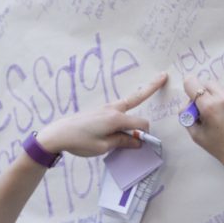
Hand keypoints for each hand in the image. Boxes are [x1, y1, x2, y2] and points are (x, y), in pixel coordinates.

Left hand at [36, 72, 167, 156]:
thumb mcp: (103, 147)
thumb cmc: (80, 142)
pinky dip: (127, 110)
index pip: (141, 123)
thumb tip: (137, 141)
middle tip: (164, 76)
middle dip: (151, 87)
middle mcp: (113, 109)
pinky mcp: (100, 110)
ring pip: (128, 102)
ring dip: (139, 97)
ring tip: (153, 85)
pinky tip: (126, 118)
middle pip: (137, 97)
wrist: (58, 134)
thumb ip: (122, 142)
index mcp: (116, 119)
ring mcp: (105, 108)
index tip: (142, 144)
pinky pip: (118, 109)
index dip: (145, 134)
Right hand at [182, 76, 223, 168]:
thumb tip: (187, 104)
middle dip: (206, 95)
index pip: (192, 83)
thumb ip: (187, 117)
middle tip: (210, 111)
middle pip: (209, 84)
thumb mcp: (197, 136)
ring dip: (223, 99)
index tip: (192, 94)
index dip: (190, 88)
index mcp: (209, 106)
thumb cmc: (222, 149)